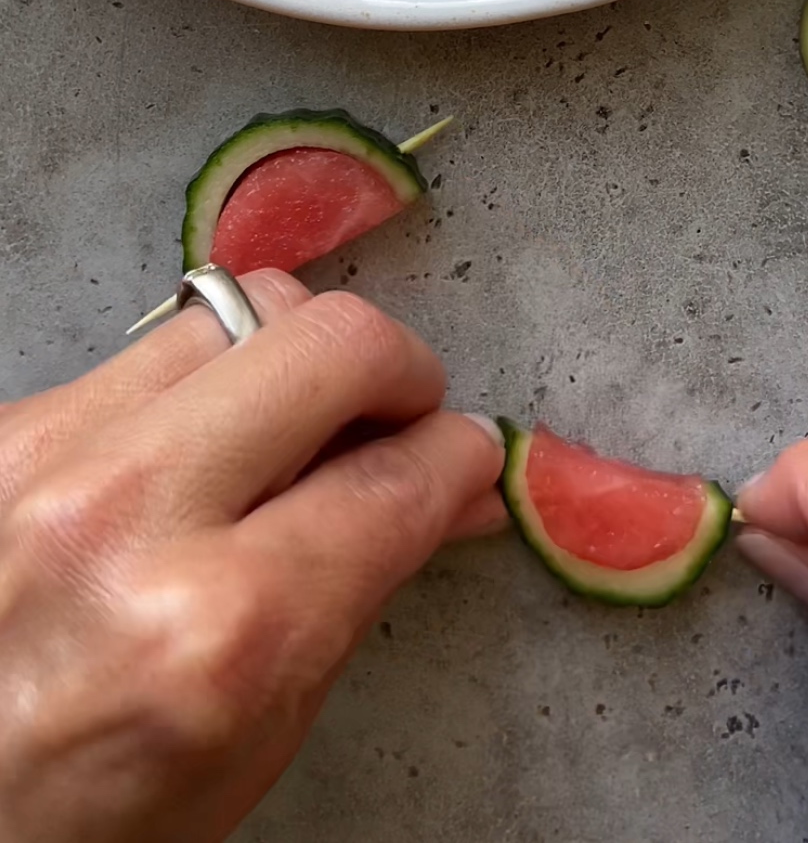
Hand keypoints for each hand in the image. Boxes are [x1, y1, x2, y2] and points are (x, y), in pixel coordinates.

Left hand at [0, 269, 505, 842]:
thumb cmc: (103, 809)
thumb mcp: (268, 726)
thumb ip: (369, 581)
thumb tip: (454, 491)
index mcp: (220, 628)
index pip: (395, 479)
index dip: (458, 455)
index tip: (467, 453)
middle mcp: (126, 515)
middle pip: (327, 341)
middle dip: (399, 367)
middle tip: (401, 415)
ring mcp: (45, 450)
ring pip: (240, 309)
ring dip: (301, 357)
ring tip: (304, 425)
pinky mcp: (5, 421)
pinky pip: (158, 347)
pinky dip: (216, 378)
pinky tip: (212, 443)